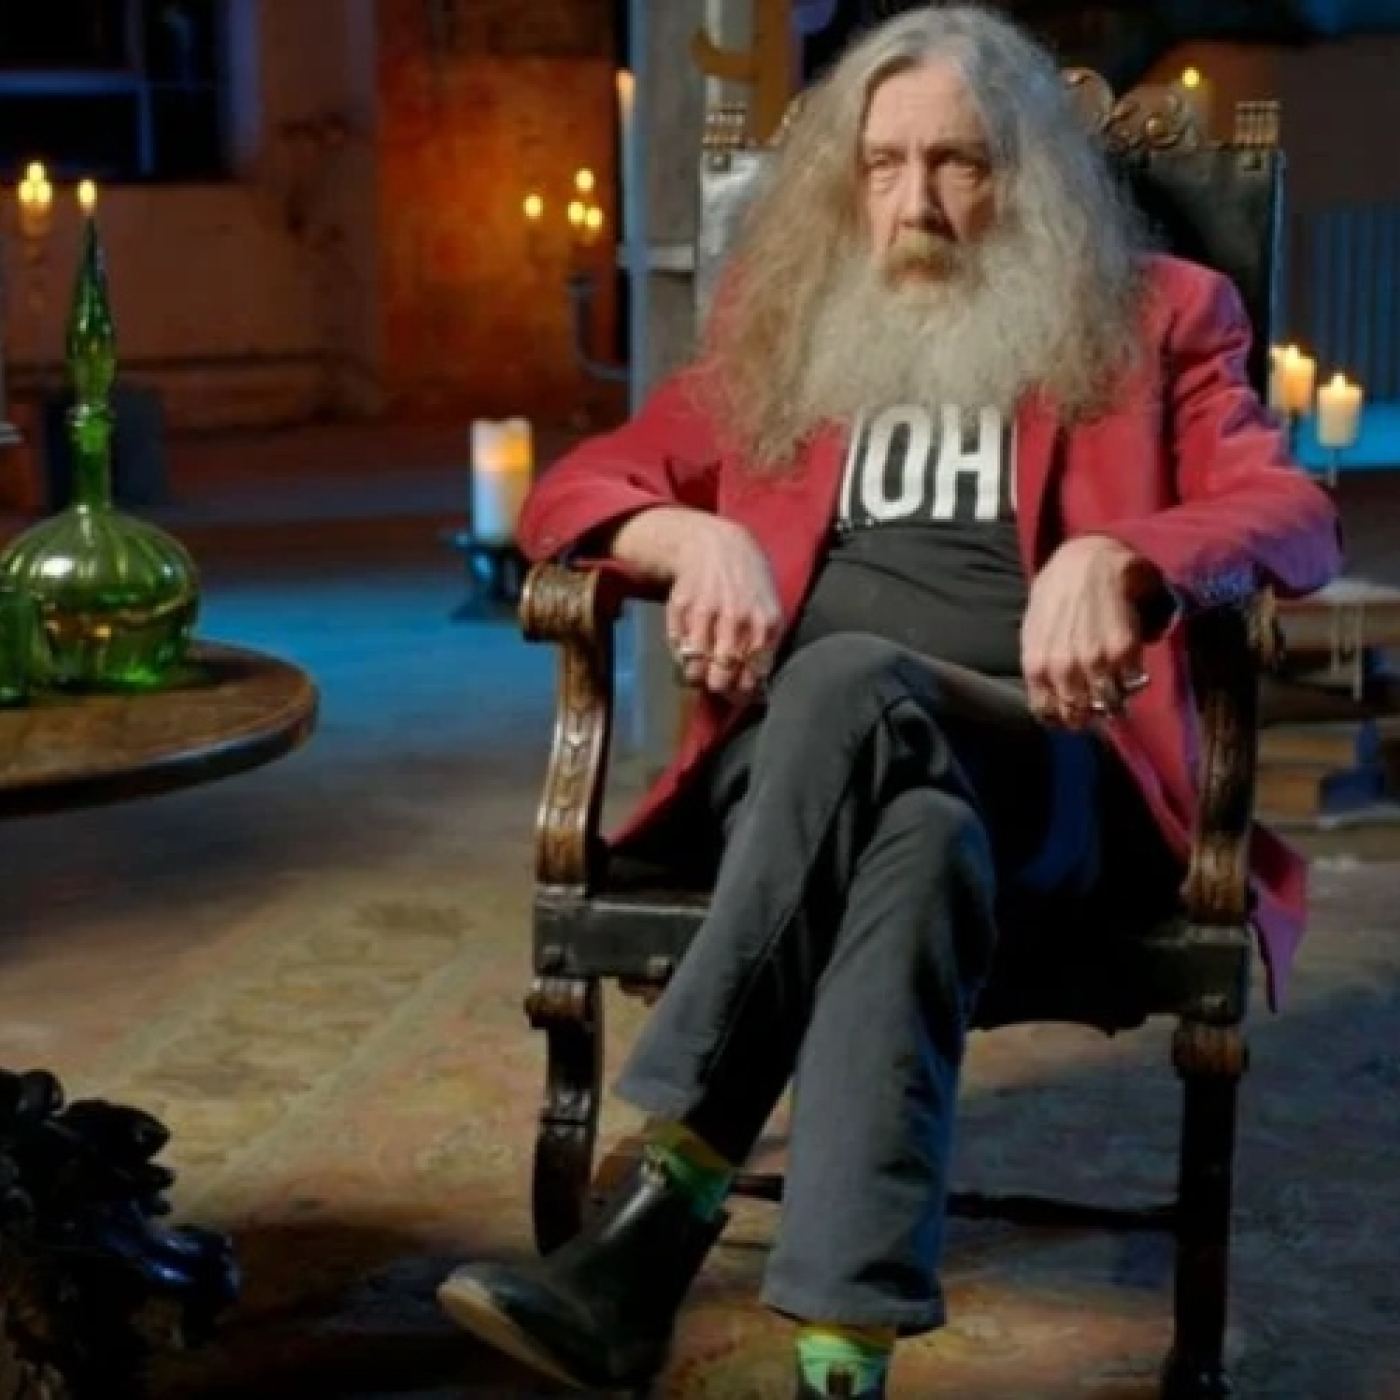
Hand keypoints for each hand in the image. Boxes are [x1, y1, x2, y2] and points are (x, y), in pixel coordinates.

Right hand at [667, 518, 781, 699]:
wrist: (716, 545)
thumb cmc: (746, 583)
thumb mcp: (768, 610)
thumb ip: (763, 647)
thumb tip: (754, 691)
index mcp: (765, 624)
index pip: (752, 677)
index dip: (741, 692)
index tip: (735, 692)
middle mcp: (737, 619)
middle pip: (722, 678)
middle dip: (717, 687)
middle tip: (715, 682)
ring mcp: (707, 612)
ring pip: (696, 668)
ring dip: (695, 675)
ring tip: (699, 669)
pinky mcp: (682, 607)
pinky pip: (678, 648)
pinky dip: (681, 654)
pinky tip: (690, 646)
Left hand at [1021, 535, 1160, 728]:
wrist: (1086, 561)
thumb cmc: (1056, 594)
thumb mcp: (1033, 632)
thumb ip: (1039, 667)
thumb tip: (1049, 698)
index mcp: (1037, 665)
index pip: (1048, 713)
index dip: (1060, 719)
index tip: (1070, 715)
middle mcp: (1065, 668)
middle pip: (1079, 714)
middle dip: (1087, 715)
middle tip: (1094, 706)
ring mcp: (1096, 661)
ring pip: (1107, 705)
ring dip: (1112, 703)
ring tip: (1113, 691)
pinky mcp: (1125, 650)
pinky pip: (1133, 684)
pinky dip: (1133, 684)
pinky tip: (1128, 672)